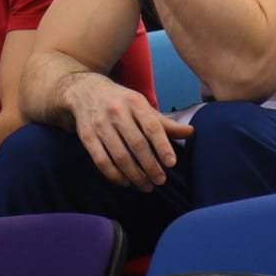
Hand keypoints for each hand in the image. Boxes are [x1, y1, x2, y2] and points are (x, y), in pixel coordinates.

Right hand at [62, 73, 192, 190]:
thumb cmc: (120, 101)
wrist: (85, 90)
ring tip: (146, 186)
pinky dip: (114, 175)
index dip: (162, 146)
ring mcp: (99, 124)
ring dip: (135, 175)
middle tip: (160, 180)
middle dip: (151, 166)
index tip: (171, 163)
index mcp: (134, 102)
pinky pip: (101, 161)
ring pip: (119, 156)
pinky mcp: (86, 136)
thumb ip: (164, 122)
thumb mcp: (142, 105)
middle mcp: (116, 111)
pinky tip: (125, 182)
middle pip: (136, 144)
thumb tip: (190, 132)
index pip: (152, 126)